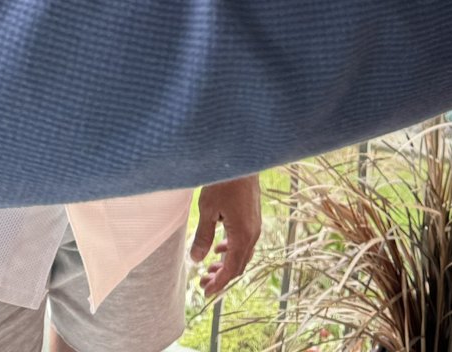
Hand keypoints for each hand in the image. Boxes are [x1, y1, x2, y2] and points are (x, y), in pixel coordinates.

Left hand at [190, 175, 261, 297]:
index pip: (231, 270)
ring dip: (227, 263)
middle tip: (203, 282)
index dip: (218, 283)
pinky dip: (232, 249)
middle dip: (222, 276)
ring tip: (210, 266)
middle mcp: (253, 234)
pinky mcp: (253, 216)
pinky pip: (245, 241)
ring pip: (242, 253)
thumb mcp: (207, 210)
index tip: (206, 292)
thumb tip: (196, 260)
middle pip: (239, 265)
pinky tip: (220, 246)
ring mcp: (255, 225)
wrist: (242, 159)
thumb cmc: (223, 182)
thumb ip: (203, 237)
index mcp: (242, 236)